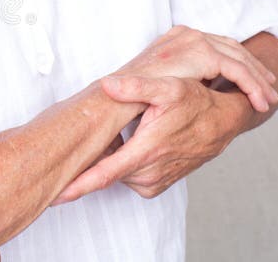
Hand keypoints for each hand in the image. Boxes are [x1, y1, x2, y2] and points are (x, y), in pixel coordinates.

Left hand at [53, 76, 241, 202]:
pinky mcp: (153, 185)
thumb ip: (137, 87)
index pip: (104, 174)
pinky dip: (119, 162)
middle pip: (102, 171)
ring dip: (106, 157)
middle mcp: (147, 173)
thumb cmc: (195, 102)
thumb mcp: (168, 87)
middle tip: (74, 138)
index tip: (55, 194)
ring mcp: (151, 182)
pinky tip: (125, 141)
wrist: (222, 121)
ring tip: (113, 132)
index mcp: (146, 152)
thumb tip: (107, 84)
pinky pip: (125, 175)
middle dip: (86, 159)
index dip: (78, 185)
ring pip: (113, 173)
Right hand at [113, 25, 277, 111]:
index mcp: (178, 35)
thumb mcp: (160, 78)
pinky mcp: (202, 54)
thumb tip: (198, 87)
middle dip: (255, 70)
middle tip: (269, 89)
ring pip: (240, 60)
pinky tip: (258, 101)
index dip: (239, 62)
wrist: (118, 95)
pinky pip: (237, 71)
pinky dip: (252, 86)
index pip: (218, 44)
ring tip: (267, 99)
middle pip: (233, 48)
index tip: (253, 79)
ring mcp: (194, 40)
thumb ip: (179, 74)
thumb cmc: (133, 93)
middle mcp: (187, 33)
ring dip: (258, 81)